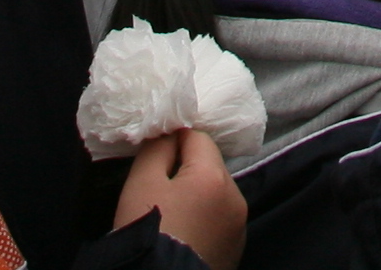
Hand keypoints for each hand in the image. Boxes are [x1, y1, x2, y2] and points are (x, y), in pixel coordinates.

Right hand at [113, 127, 244, 269]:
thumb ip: (158, 148)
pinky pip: (220, 218)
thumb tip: (171, 133)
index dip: (173, 142)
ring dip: (198, 194)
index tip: (155, 158)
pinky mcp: (237, 248)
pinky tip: (185, 232)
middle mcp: (236, 197)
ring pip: (217, 192)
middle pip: (211, 165)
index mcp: (215, 177)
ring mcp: (239, 226)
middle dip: (187, 170)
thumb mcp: (141, 182)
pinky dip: (205, 218)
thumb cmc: (147, 230)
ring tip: (171, 214)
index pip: (198, 137)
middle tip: (158, 190)